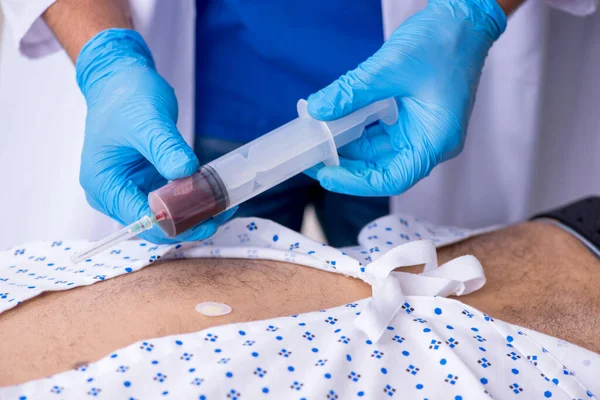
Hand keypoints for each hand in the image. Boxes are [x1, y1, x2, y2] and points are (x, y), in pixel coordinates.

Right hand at [76, 29, 234, 242]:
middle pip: (153, 225)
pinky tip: (214, 195)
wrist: (120, 80)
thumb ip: (165, 148)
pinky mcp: (146, 183)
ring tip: (223, 205)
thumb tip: (185, 172)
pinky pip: (171, 201)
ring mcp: (130, 190)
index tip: (206, 221)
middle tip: (220, 215)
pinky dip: (192, 200)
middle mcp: (114, 194)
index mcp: (104, 184)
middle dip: (188, 223)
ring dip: (193, 214)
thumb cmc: (125, 97)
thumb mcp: (148, 120)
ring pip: (165, 216)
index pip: (139, 220)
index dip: (174, 225)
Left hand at [306, 0, 505, 195]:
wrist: (464, 19)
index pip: (392, 178)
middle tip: (312, 158)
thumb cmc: (443, 41)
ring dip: (348, 148)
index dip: (356, 182)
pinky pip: (380, 134)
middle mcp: (430, 142)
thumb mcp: (389, 67)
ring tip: (318, 141)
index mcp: (436, 139)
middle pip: (382, 169)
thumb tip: (317, 110)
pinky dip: (357, 131)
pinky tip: (334, 123)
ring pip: (378, 152)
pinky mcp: (412, 119)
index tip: (326, 175)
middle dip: (345, 166)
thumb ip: (351, 92)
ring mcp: (422, 131)